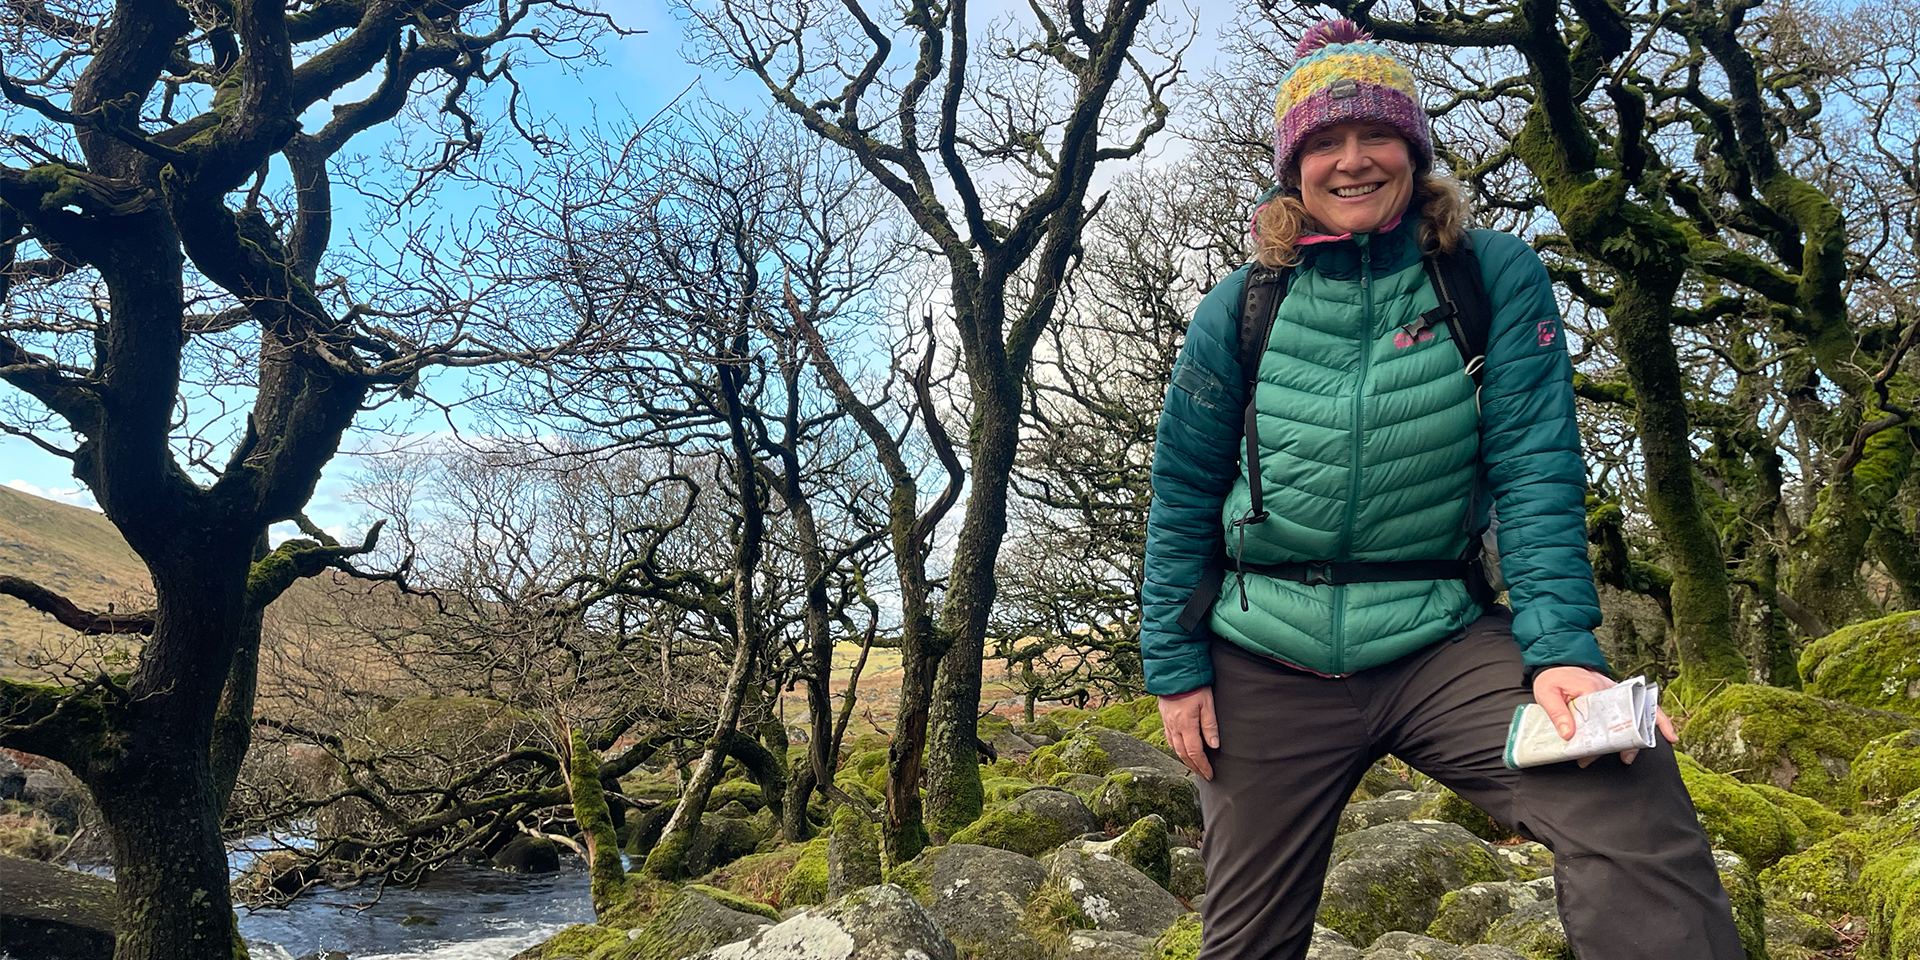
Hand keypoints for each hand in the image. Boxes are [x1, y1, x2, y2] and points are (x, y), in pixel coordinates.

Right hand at [1158, 687, 1219, 779]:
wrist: (1174, 670)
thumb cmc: (1193, 685)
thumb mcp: (1207, 704)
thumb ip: (1210, 725)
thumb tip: (1214, 745)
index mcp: (1186, 726)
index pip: (1195, 752)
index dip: (1202, 765)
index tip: (1209, 774)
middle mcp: (1174, 727)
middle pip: (1183, 754)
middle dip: (1194, 766)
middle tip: (1203, 774)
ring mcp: (1167, 723)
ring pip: (1174, 747)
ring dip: (1184, 759)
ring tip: (1194, 765)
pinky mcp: (1164, 717)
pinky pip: (1169, 738)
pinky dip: (1176, 748)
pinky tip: (1181, 748)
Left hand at [1531, 666, 1677, 766]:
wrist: (1559, 662)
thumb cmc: (1554, 678)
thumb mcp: (1547, 693)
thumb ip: (1557, 713)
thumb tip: (1569, 734)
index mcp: (1594, 691)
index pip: (1605, 719)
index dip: (1605, 740)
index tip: (1600, 753)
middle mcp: (1610, 691)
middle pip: (1628, 718)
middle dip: (1630, 741)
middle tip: (1626, 758)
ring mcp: (1617, 692)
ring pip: (1640, 712)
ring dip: (1645, 732)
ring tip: (1634, 754)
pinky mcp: (1618, 695)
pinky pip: (1640, 707)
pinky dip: (1653, 719)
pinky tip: (1663, 733)